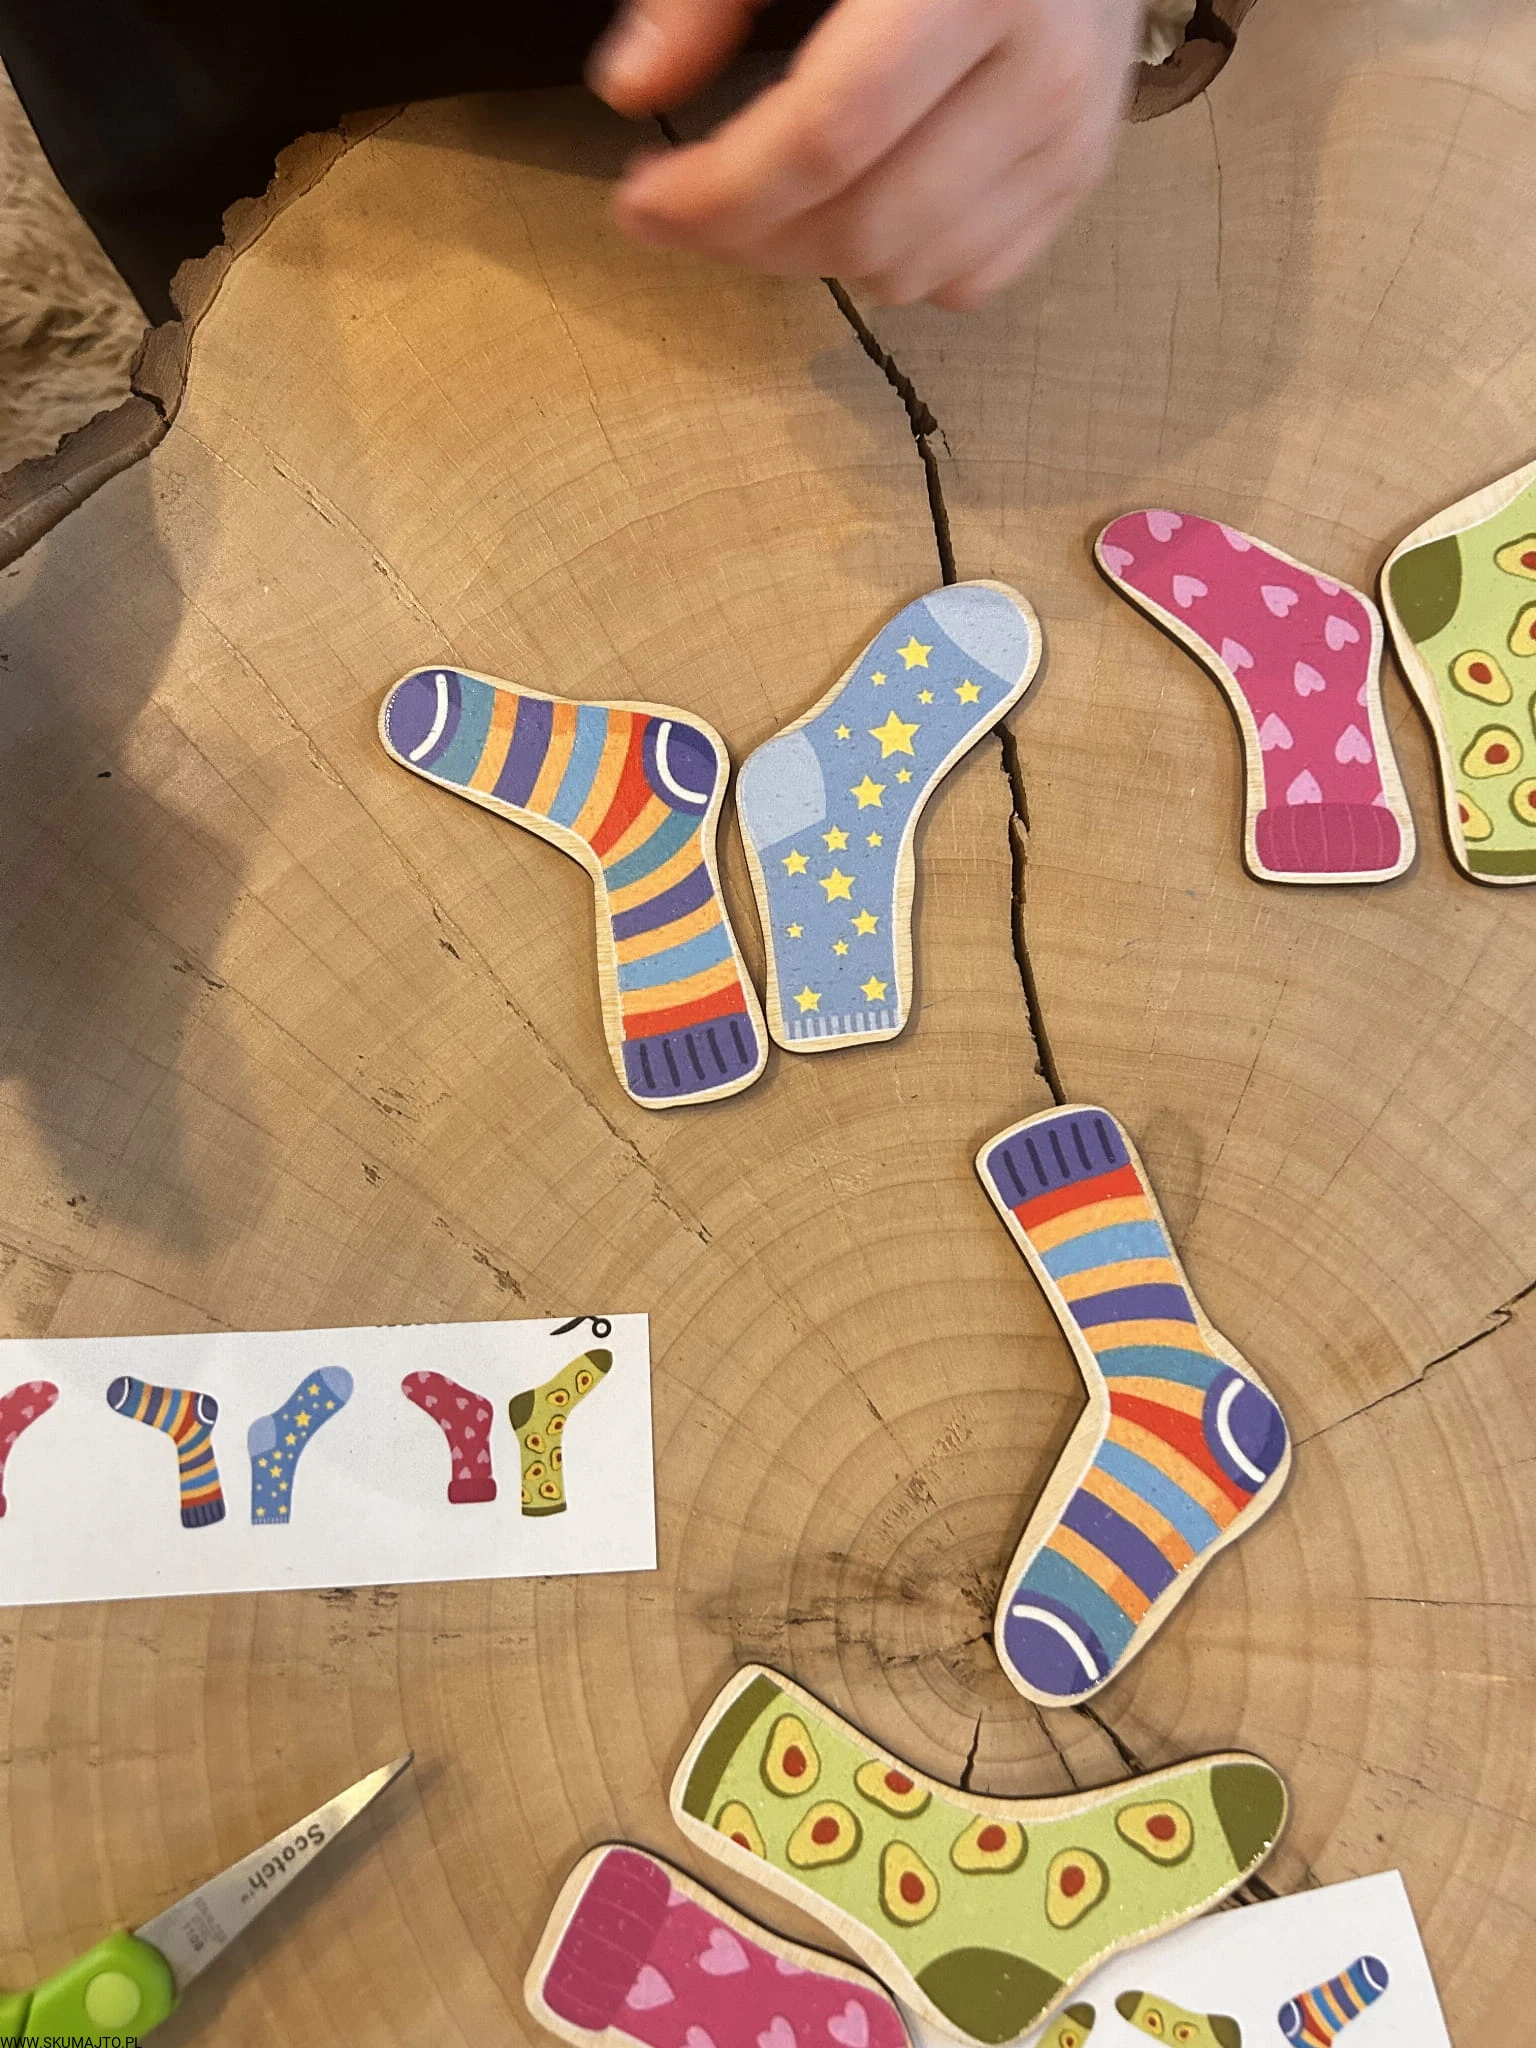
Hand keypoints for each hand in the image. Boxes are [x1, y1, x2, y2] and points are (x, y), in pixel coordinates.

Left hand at [588, 0, 1144, 310]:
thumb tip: (631, 84)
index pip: (826, 137)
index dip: (719, 192)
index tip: (642, 202)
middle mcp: (1039, 70)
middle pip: (862, 223)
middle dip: (748, 238)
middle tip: (687, 207)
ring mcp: (1069, 136)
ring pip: (905, 270)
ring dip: (810, 257)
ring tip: (761, 202)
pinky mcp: (1079, 176)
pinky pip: (964, 280)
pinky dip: (893, 266)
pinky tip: (851, 205)